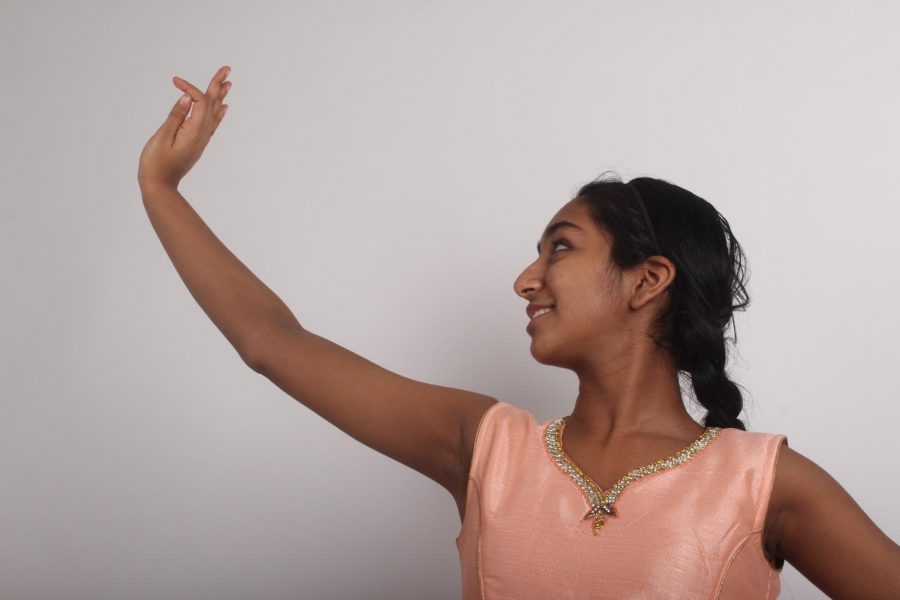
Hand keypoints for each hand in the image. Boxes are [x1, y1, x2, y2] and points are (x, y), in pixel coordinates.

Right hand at [138, 65, 231, 191]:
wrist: (160, 185)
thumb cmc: (156, 162)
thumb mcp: (163, 136)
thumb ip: (176, 115)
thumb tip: (189, 97)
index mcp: (195, 130)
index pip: (199, 101)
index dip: (190, 87)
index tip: (175, 81)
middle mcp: (203, 134)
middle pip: (212, 104)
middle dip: (218, 85)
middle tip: (226, 68)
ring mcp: (202, 139)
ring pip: (214, 113)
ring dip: (220, 97)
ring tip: (228, 83)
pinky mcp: (197, 143)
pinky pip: (212, 125)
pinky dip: (218, 113)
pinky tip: (223, 108)